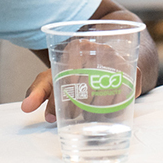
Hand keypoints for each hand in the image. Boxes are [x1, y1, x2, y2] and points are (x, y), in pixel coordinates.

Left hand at [20, 42, 144, 123]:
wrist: (108, 58)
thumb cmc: (76, 70)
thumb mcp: (55, 76)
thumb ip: (39, 91)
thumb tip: (27, 108)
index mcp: (78, 46)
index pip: (69, 74)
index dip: (62, 98)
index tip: (56, 115)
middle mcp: (101, 49)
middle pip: (90, 84)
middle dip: (80, 105)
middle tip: (75, 116)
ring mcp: (120, 60)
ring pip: (109, 91)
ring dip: (99, 110)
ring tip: (89, 116)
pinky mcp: (135, 72)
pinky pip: (127, 94)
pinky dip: (117, 107)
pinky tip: (107, 112)